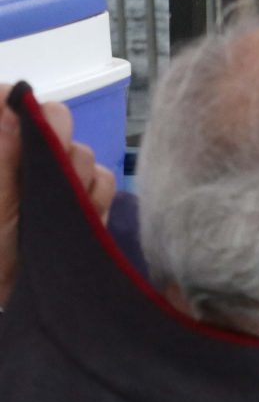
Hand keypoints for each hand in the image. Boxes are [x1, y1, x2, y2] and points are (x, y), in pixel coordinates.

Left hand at [0, 86, 115, 305]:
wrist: (8, 301)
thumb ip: (2, 156)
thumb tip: (16, 105)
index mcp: (1, 149)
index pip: (10, 100)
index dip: (21, 103)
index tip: (26, 122)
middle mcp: (26, 157)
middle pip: (56, 118)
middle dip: (58, 143)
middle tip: (48, 174)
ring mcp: (55, 179)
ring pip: (84, 152)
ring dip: (78, 177)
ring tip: (60, 208)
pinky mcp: (81, 203)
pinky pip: (104, 182)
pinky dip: (96, 199)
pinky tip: (81, 218)